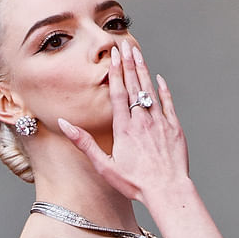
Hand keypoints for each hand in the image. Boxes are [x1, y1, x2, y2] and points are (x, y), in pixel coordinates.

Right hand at [58, 40, 189, 203]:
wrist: (168, 191)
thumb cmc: (135, 182)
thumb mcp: (104, 166)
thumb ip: (83, 143)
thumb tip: (64, 124)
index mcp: (124, 128)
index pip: (118, 93)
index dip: (115, 72)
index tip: (113, 56)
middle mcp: (142, 120)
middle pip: (134, 86)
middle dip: (128, 64)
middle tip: (125, 45)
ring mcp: (160, 123)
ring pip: (150, 90)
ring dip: (143, 70)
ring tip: (138, 53)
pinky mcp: (174, 128)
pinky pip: (168, 103)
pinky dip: (163, 90)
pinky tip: (159, 79)